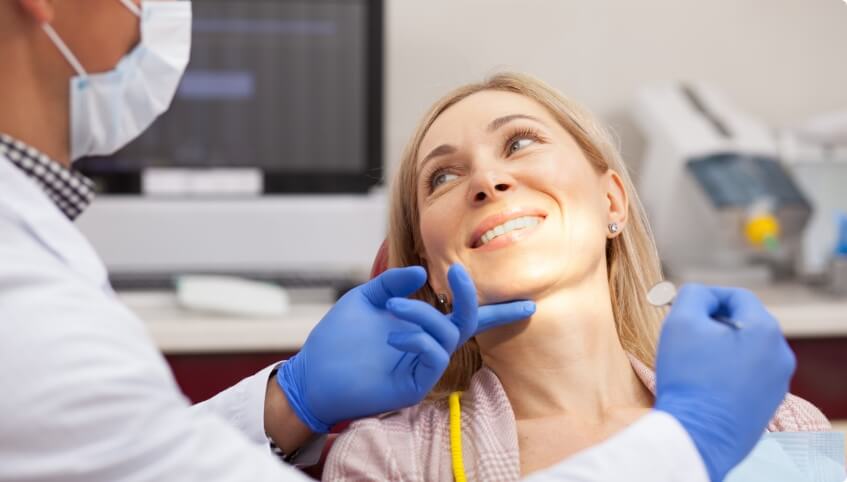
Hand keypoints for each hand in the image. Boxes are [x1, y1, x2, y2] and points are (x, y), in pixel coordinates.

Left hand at [276, 264, 534, 432]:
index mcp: (421, 325)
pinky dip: (419, 340)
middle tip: (459, 273)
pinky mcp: (415, 385)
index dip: (497, 310)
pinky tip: (394, 336)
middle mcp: (428, 345)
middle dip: (470, 297)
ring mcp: (423, 366)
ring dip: (424, 315)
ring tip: (394, 308)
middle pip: (468, 322)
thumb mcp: (366, 298)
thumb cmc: (338, 338)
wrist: (314, 372)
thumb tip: (422, 274)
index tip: (528, 303)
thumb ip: (393, 282)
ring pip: (447, 335)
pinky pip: (434, 359)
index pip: (464, 316)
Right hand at [653, 284, 795, 481]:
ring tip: (694, 361)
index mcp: (766, 331)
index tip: (683, 306)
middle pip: (745, 324)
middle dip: (715, 324)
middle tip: (686, 334)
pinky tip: (704, 383)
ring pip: (747, 350)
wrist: (696, 436)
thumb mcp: (681, 322)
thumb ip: (693, 295)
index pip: (737, 296)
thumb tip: (701, 295)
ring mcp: (778, 383)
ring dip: (722, 348)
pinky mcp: (768, 405)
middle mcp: (781, 355)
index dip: (707, 296)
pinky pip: (748, 376)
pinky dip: (727, 372)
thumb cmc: (688, 377)